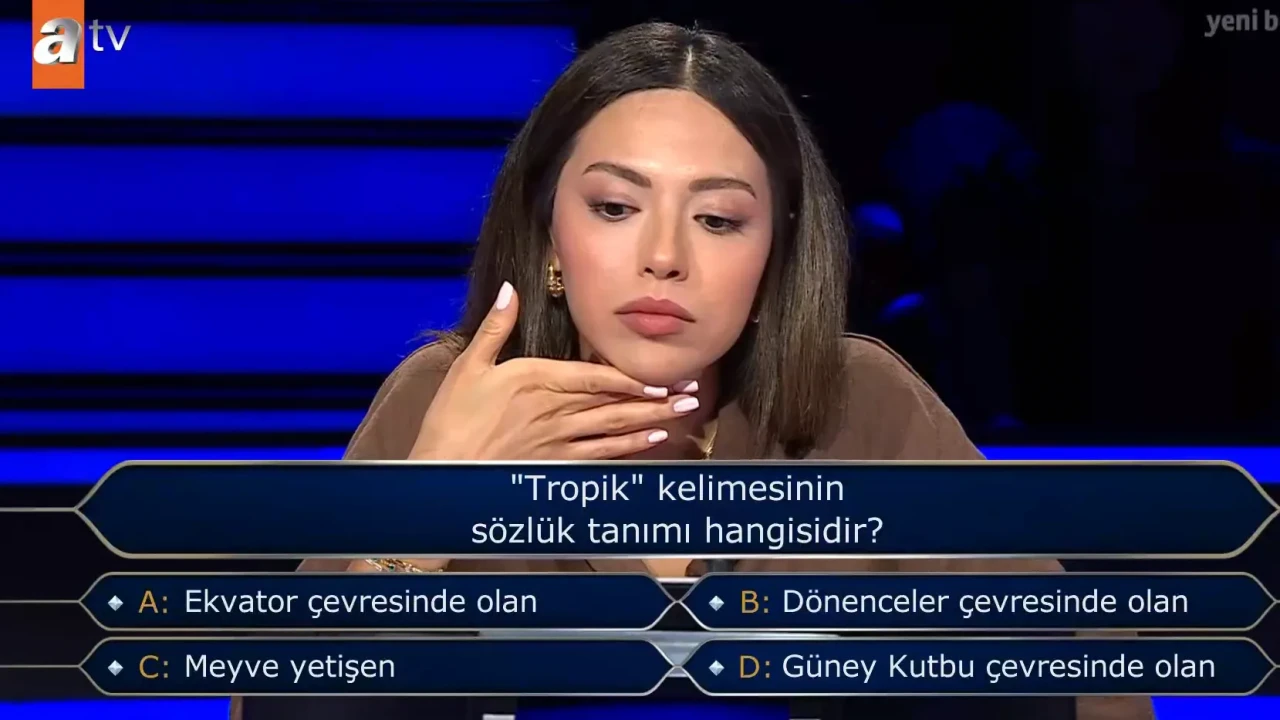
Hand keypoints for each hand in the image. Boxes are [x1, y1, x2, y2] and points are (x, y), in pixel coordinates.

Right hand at [409, 282, 698, 460]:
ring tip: (681, 414)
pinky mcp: (553, 464)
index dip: (633, 381)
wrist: (443, 474)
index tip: (662, 379)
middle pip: (615, 405)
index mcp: (537, 381)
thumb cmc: (451, 419)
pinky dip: (628, 449)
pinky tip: (650, 443)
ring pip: (614, 431)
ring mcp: (557, 442)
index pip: (596, 379)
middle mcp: (555, 412)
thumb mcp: (469, 365)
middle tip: (690, 394)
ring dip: (651, 422)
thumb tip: (511, 287)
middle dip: (656, 401)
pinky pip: (600, 455)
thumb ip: (496, 326)